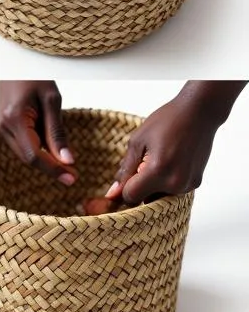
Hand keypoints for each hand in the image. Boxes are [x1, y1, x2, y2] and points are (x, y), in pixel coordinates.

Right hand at [0, 80, 75, 183]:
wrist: (12, 63)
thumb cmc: (33, 75)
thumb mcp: (52, 100)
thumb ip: (57, 132)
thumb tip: (67, 160)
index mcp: (14, 120)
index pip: (34, 155)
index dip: (53, 170)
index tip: (72, 178)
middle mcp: (2, 127)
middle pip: (27, 158)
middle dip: (50, 167)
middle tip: (73, 174)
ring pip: (23, 154)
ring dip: (44, 160)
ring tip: (65, 162)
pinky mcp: (2, 127)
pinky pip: (20, 146)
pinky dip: (36, 150)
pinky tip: (50, 149)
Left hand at [106, 83, 242, 204]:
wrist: (199, 112)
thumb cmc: (167, 121)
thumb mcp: (137, 142)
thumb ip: (125, 170)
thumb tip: (113, 194)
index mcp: (158, 172)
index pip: (130, 197)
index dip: (124, 187)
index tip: (127, 173)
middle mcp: (175, 183)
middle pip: (144, 199)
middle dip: (139, 185)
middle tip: (146, 161)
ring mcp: (188, 184)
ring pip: (157, 197)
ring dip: (152, 185)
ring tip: (158, 159)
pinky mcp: (195, 182)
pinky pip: (171, 190)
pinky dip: (165, 181)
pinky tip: (169, 162)